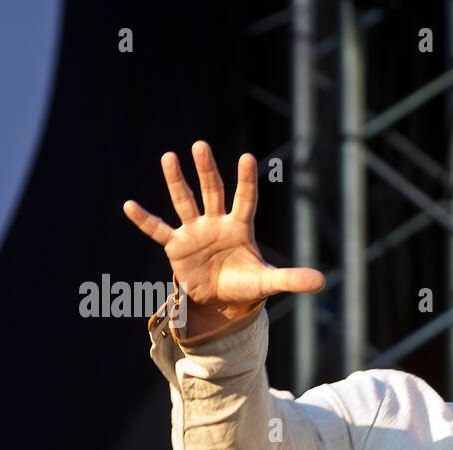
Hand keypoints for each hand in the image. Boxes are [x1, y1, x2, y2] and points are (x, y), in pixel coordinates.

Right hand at [123, 141, 324, 324]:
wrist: (221, 300)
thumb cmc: (246, 284)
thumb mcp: (269, 282)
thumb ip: (292, 278)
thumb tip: (322, 282)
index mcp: (240, 227)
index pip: (245, 199)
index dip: (246, 180)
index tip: (247, 157)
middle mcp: (216, 223)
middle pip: (212, 192)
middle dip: (207, 170)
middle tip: (200, 145)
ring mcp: (194, 232)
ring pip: (185, 202)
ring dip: (176, 182)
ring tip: (169, 157)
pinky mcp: (176, 247)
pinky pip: (159, 230)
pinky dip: (145, 220)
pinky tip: (129, 205)